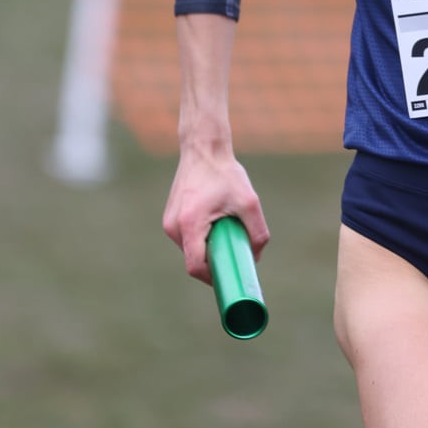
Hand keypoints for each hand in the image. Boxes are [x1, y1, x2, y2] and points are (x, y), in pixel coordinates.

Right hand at [162, 145, 269, 283]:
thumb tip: (255, 258)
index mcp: (190, 224)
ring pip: (190, 250)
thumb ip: (257, 232)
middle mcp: (174, 226)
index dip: (213, 279)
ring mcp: (169, 222)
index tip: (229, 279)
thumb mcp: (249, 202)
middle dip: (214, 262)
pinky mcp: (171, 217)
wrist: (203, 149)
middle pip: (194, 260)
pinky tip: (215, 225)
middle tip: (234, 255)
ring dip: (208, 249)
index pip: (196, 266)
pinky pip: (187, 238)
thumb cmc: (225, 173)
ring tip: (226, 232)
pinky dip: (202, 239)